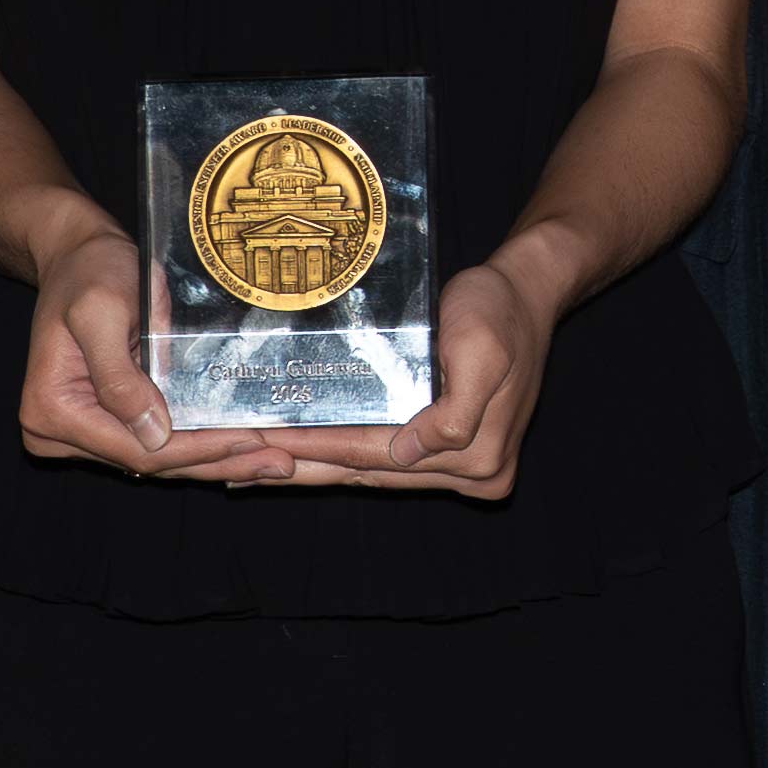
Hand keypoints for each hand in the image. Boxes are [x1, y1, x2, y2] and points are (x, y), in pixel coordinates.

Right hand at [15, 224, 293, 484]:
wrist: (77, 255)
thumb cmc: (89, 272)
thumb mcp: (101, 311)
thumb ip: (119, 375)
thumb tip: (153, 435)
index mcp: (50, 411)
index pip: (134, 448)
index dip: (195, 450)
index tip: (250, 441)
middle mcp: (57, 433)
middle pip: (148, 462)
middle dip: (216, 461)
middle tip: (278, 462)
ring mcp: (81, 433)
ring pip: (157, 460)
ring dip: (215, 461)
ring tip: (272, 461)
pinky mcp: (105, 424)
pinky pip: (155, 443)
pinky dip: (199, 446)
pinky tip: (244, 449)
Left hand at [263, 250, 558, 498]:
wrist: (526, 293)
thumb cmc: (499, 310)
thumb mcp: (483, 351)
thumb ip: (455, 414)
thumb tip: (408, 455)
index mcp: (478, 457)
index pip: (379, 456)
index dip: (320, 448)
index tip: (267, 442)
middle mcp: (472, 474)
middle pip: (370, 471)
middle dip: (305, 466)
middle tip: (241, 464)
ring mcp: (461, 470)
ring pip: (371, 471)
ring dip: (316, 467)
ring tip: (257, 465)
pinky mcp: (448, 454)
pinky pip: (383, 458)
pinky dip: (342, 457)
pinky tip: (301, 455)